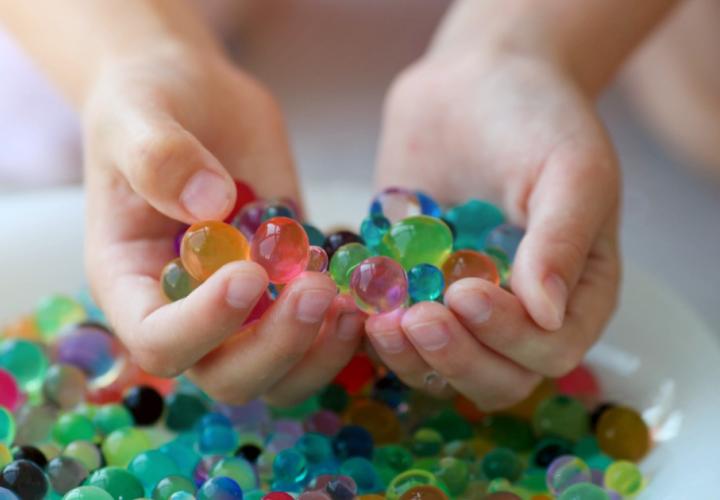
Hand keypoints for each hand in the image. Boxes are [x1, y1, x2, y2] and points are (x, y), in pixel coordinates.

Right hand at [83, 46, 363, 404]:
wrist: (196, 96)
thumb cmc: (150, 102)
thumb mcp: (139, 114)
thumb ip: (160, 158)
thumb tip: (210, 207)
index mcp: (131, 283)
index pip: (158, 341)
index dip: (204, 325)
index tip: (247, 273)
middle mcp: (187, 309)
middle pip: (228, 376)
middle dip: (276, 346)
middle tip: (316, 288)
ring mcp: (243, 306)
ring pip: (280, 374)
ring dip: (319, 352)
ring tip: (349, 302)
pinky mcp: (287, 285)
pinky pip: (318, 337)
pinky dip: (344, 330)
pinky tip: (364, 289)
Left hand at [368, 44, 620, 409]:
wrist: (475, 78)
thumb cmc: (537, 116)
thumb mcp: (570, 168)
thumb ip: (562, 241)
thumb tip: (546, 316)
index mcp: (574, 292)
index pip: (550, 349)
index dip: (509, 337)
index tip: (467, 293)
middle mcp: (519, 311)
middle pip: (496, 377)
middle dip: (456, 358)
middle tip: (416, 320)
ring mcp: (461, 304)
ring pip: (441, 367)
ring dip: (410, 356)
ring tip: (380, 322)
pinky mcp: (413, 286)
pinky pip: (395, 330)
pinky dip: (372, 330)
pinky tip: (352, 304)